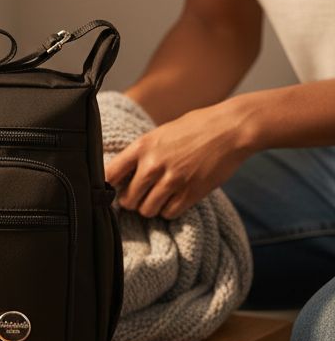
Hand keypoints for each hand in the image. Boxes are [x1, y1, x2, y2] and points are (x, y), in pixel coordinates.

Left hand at [104, 101, 252, 218]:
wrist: (231, 128)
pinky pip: (169, 213)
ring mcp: (172, 180)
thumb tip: (123, 172)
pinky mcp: (191, 193)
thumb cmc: (197, 127)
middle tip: (141, 196)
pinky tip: (174, 200)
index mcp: (143, 146)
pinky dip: (169, 210)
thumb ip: (143, 152)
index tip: (114, 189)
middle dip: (132, 201)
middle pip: (128, 199)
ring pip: (147, 210)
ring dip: (151, 208)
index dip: (109, 186)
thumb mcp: (162, 132)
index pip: (110, 175)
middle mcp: (153, 164)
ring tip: (158, 198)